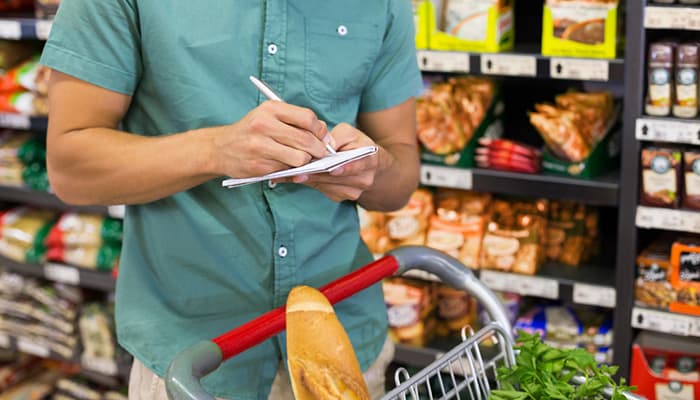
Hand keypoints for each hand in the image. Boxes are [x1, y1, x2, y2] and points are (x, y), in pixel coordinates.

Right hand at [212, 101, 327, 177]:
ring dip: (305, 162)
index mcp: (270, 109)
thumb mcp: (270, 116)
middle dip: (318, 150)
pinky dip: (291, 170)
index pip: (308, 118)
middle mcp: (264, 125)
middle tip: (319, 154)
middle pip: (306, 140)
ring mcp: (260, 146)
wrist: (221, 148)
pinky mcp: (258, 166)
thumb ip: (297, 121)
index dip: (320, 130)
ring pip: (300, 158)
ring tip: (301, 159)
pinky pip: (287, 170)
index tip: (323, 138)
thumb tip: (325, 133)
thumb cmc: (252, 131)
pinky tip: (286, 165)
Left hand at [286, 123, 379, 201]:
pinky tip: (296, 177)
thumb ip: (336, 137)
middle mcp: (363, 180)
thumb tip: (321, 146)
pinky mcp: (340, 197)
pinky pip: (321, 190)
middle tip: (296, 173)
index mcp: (370, 161)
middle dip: (316, 175)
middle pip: (336, 179)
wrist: (368, 164)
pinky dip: (309, 182)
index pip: (358, 165)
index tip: (332, 169)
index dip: (344, 168)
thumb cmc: (356, 144)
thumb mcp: (349, 133)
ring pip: (326, 186)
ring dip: (308, 180)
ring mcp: (352, 192)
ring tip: (290, 175)